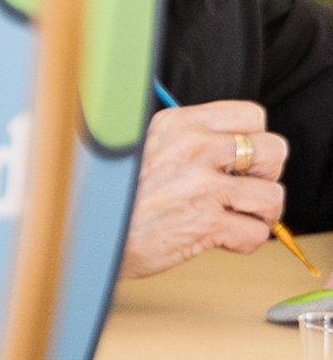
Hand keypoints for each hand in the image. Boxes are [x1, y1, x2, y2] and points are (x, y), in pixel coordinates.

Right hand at [122, 100, 290, 279]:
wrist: (85, 234)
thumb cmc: (115, 198)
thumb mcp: (143, 147)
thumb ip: (187, 141)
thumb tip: (232, 149)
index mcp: (178, 124)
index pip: (251, 116)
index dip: (253, 141)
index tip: (237, 161)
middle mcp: (193, 148)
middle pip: (274, 150)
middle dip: (265, 175)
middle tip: (241, 189)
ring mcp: (201, 186)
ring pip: (273, 195)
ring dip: (259, 214)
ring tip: (234, 218)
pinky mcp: (205, 223)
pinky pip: (256, 233)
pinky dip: (242, 242)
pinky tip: (219, 240)